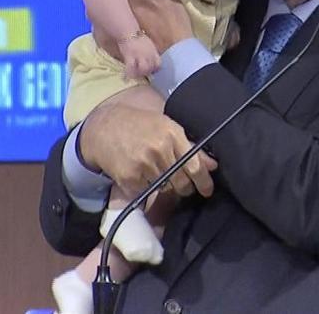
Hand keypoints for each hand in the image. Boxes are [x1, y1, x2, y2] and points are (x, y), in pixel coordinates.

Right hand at [79, 97, 216, 197]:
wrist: (105, 127)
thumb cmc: (140, 125)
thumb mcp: (167, 127)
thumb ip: (190, 146)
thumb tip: (213, 165)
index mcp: (172, 134)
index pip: (194, 165)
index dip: (204, 182)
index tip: (207, 190)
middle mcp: (160, 149)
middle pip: (182, 182)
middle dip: (185, 188)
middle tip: (181, 185)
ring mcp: (144, 164)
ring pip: (165, 189)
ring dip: (164, 187)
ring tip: (155, 174)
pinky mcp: (129, 178)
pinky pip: (146, 193)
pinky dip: (146, 188)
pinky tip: (140, 175)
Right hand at [118, 33, 159, 78]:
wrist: (128, 32)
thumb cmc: (137, 38)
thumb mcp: (148, 45)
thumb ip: (151, 53)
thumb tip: (150, 61)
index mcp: (153, 51)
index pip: (158, 64)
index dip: (155, 69)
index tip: (150, 71)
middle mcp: (148, 54)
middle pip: (151, 68)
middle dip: (146, 73)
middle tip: (141, 74)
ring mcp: (139, 55)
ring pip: (143, 69)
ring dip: (139, 74)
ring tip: (134, 75)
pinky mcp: (130, 56)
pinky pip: (130, 68)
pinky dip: (129, 73)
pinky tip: (125, 77)